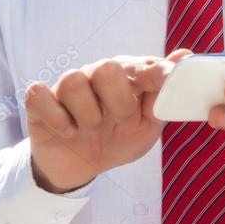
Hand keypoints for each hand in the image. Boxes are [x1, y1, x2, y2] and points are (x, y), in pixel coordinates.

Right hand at [26, 49, 191, 193]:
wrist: (80, 168)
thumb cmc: (117, 140)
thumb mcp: (146, 126)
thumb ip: (163, 95)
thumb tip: (184, 56)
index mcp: (126, 77)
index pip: (143, 65)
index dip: (157, 71)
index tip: (169, 77)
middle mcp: (96, 74)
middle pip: (107, 68)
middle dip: (117, 103)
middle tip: (117, 121)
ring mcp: (66, 86)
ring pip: (74, 81)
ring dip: (87, 116)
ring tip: (90, 129)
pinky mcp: (40, 101)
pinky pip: (41, 95)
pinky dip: (57, 118)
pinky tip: (67, 131)